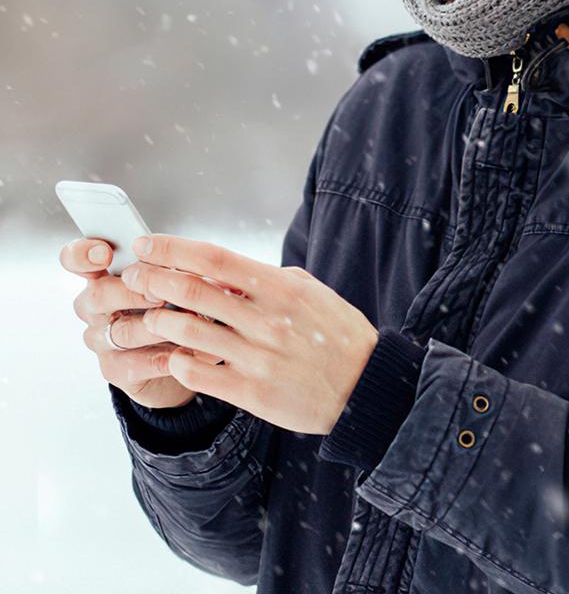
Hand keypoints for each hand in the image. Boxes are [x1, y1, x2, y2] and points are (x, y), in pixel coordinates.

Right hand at [60, 238, 198, 408]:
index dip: (83, 254)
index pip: (76, 259)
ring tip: (190, 320)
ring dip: (157, 325)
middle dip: (133, 292)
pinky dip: (166, 355)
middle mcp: (95, 308)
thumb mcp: (176, 279)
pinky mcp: (116, 370)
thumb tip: (176, 258)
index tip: (105, 254)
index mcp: (104, 276)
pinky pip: (136, 363)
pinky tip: (188, 349)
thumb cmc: (177, 306)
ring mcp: (102, 340)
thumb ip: (169, 266)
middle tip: (162, 294)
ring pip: (121, 331)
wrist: (182, 355)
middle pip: (98, 295)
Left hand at [120, 234, 379, 434]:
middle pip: (193, 291)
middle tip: (134, 277)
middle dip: (153, 279)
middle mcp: (267, 320)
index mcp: (282, 289)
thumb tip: (232, 271)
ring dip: (158, 320)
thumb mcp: (314, 294)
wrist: (364, 389)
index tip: (148, 244)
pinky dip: (177, 361)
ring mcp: (257, 358)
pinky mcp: (251, 393)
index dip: (174, 249)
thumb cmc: (340, 336)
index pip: (215, 260)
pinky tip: (173, 354)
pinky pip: (198, 374)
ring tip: (148, 316)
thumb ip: (272, 279)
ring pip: (187, 332)